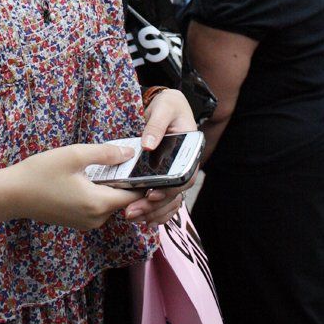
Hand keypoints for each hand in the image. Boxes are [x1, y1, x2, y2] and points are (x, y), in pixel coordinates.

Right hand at [7, 143, 143, 230]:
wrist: (12, 194)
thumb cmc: (41, 172)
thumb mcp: (74, 155)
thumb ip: (105, 153)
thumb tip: (130, 154)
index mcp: (98, 203)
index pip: (134, 196)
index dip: (142, 180)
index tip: (143, 164)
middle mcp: (95, 219)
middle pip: (122, 200)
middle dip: (124, 180)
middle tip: (121, 157)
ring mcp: (85, 223)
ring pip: (109, 202)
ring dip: (110, 185)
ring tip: (104, 164)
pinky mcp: (76, 222)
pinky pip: (96, 206)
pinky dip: (98, 192)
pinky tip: (88, 176)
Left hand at [124, 88, 196, 225]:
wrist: (166, 106)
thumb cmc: (169, 105)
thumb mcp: (164, 108)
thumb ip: (157, 124)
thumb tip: (148, 144)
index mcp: (190, 151)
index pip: (183, 177)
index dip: (169, 190)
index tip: (151, 195)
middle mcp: (184, 165)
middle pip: (174, 193)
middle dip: (154, 206)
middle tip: (133, 211)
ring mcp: (175, 173)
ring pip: (169, 200)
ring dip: (153, 212)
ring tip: (133, 216)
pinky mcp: (164, 176)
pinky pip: (164, 198)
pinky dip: (155, 210)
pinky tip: (143, 218)